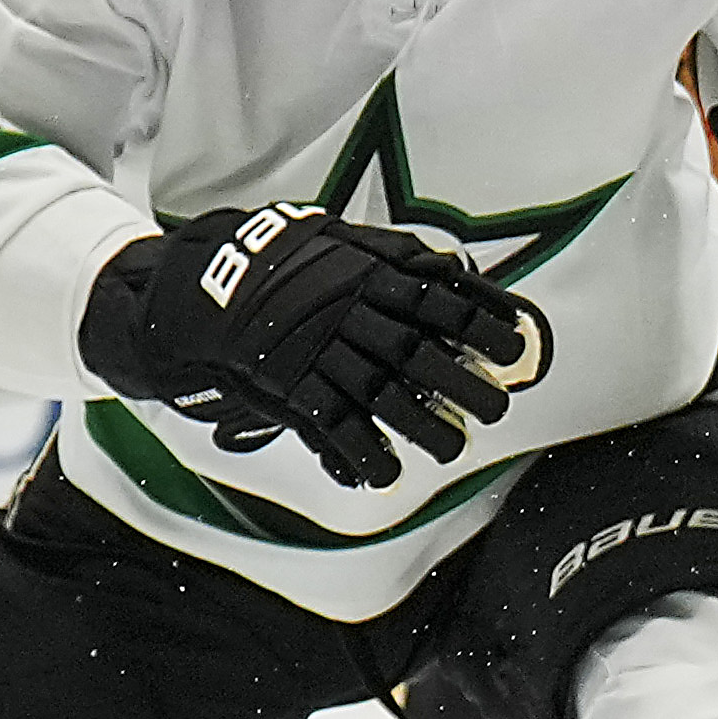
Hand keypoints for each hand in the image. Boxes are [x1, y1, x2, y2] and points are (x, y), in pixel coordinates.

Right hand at [81, 205, 543, 490]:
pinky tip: (386, 475)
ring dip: (422, 427)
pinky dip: (359, 455)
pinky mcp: (288, 387)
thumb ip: (400, 258)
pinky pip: (329, 426)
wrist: (199, 287)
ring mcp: (317, 353)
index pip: (440, 301)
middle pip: (418, 354)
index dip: (483, 324)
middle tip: (498, 408)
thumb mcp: (343, 243)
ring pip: (381, 395)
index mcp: (368, 277)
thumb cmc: (283, 264)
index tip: (518, 346)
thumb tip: (460, 270)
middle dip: (462, 384)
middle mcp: (348, 315)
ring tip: (452, 449)